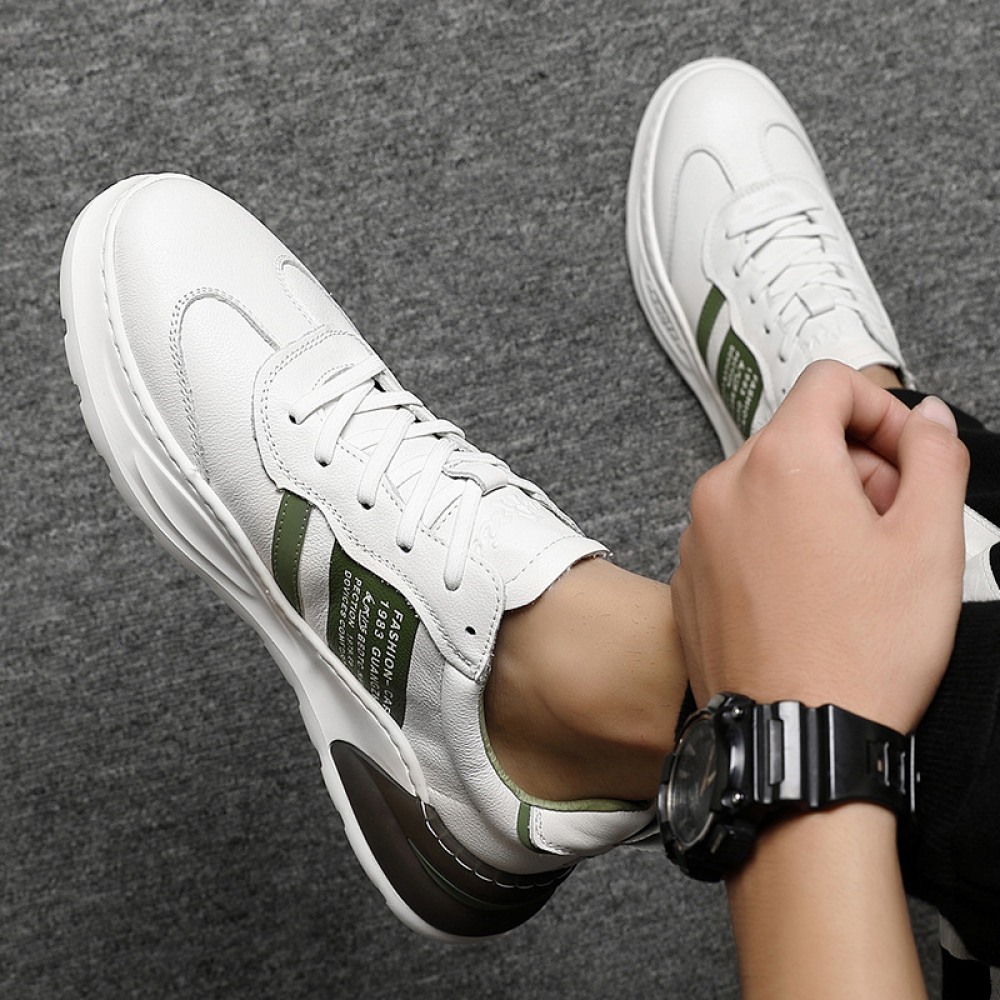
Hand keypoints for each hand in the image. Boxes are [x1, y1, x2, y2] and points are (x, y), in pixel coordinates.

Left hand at [671, 361, 967, 733]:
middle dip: (855, 465)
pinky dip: (776, 540)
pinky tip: (809, 595)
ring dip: (817, 504)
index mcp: (782, 461)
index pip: (831, 383)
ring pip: (768, 484)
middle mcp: (723, 486)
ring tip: (852, 568)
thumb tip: (929, 417)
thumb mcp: (930, 543)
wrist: (795, 740)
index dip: (883, 410)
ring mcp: (696, 533)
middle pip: (799, 435)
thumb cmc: (862, 651)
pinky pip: (738, 530)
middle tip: (891, 525)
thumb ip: (936, 457)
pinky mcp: (688, 574)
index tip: (909, 458)